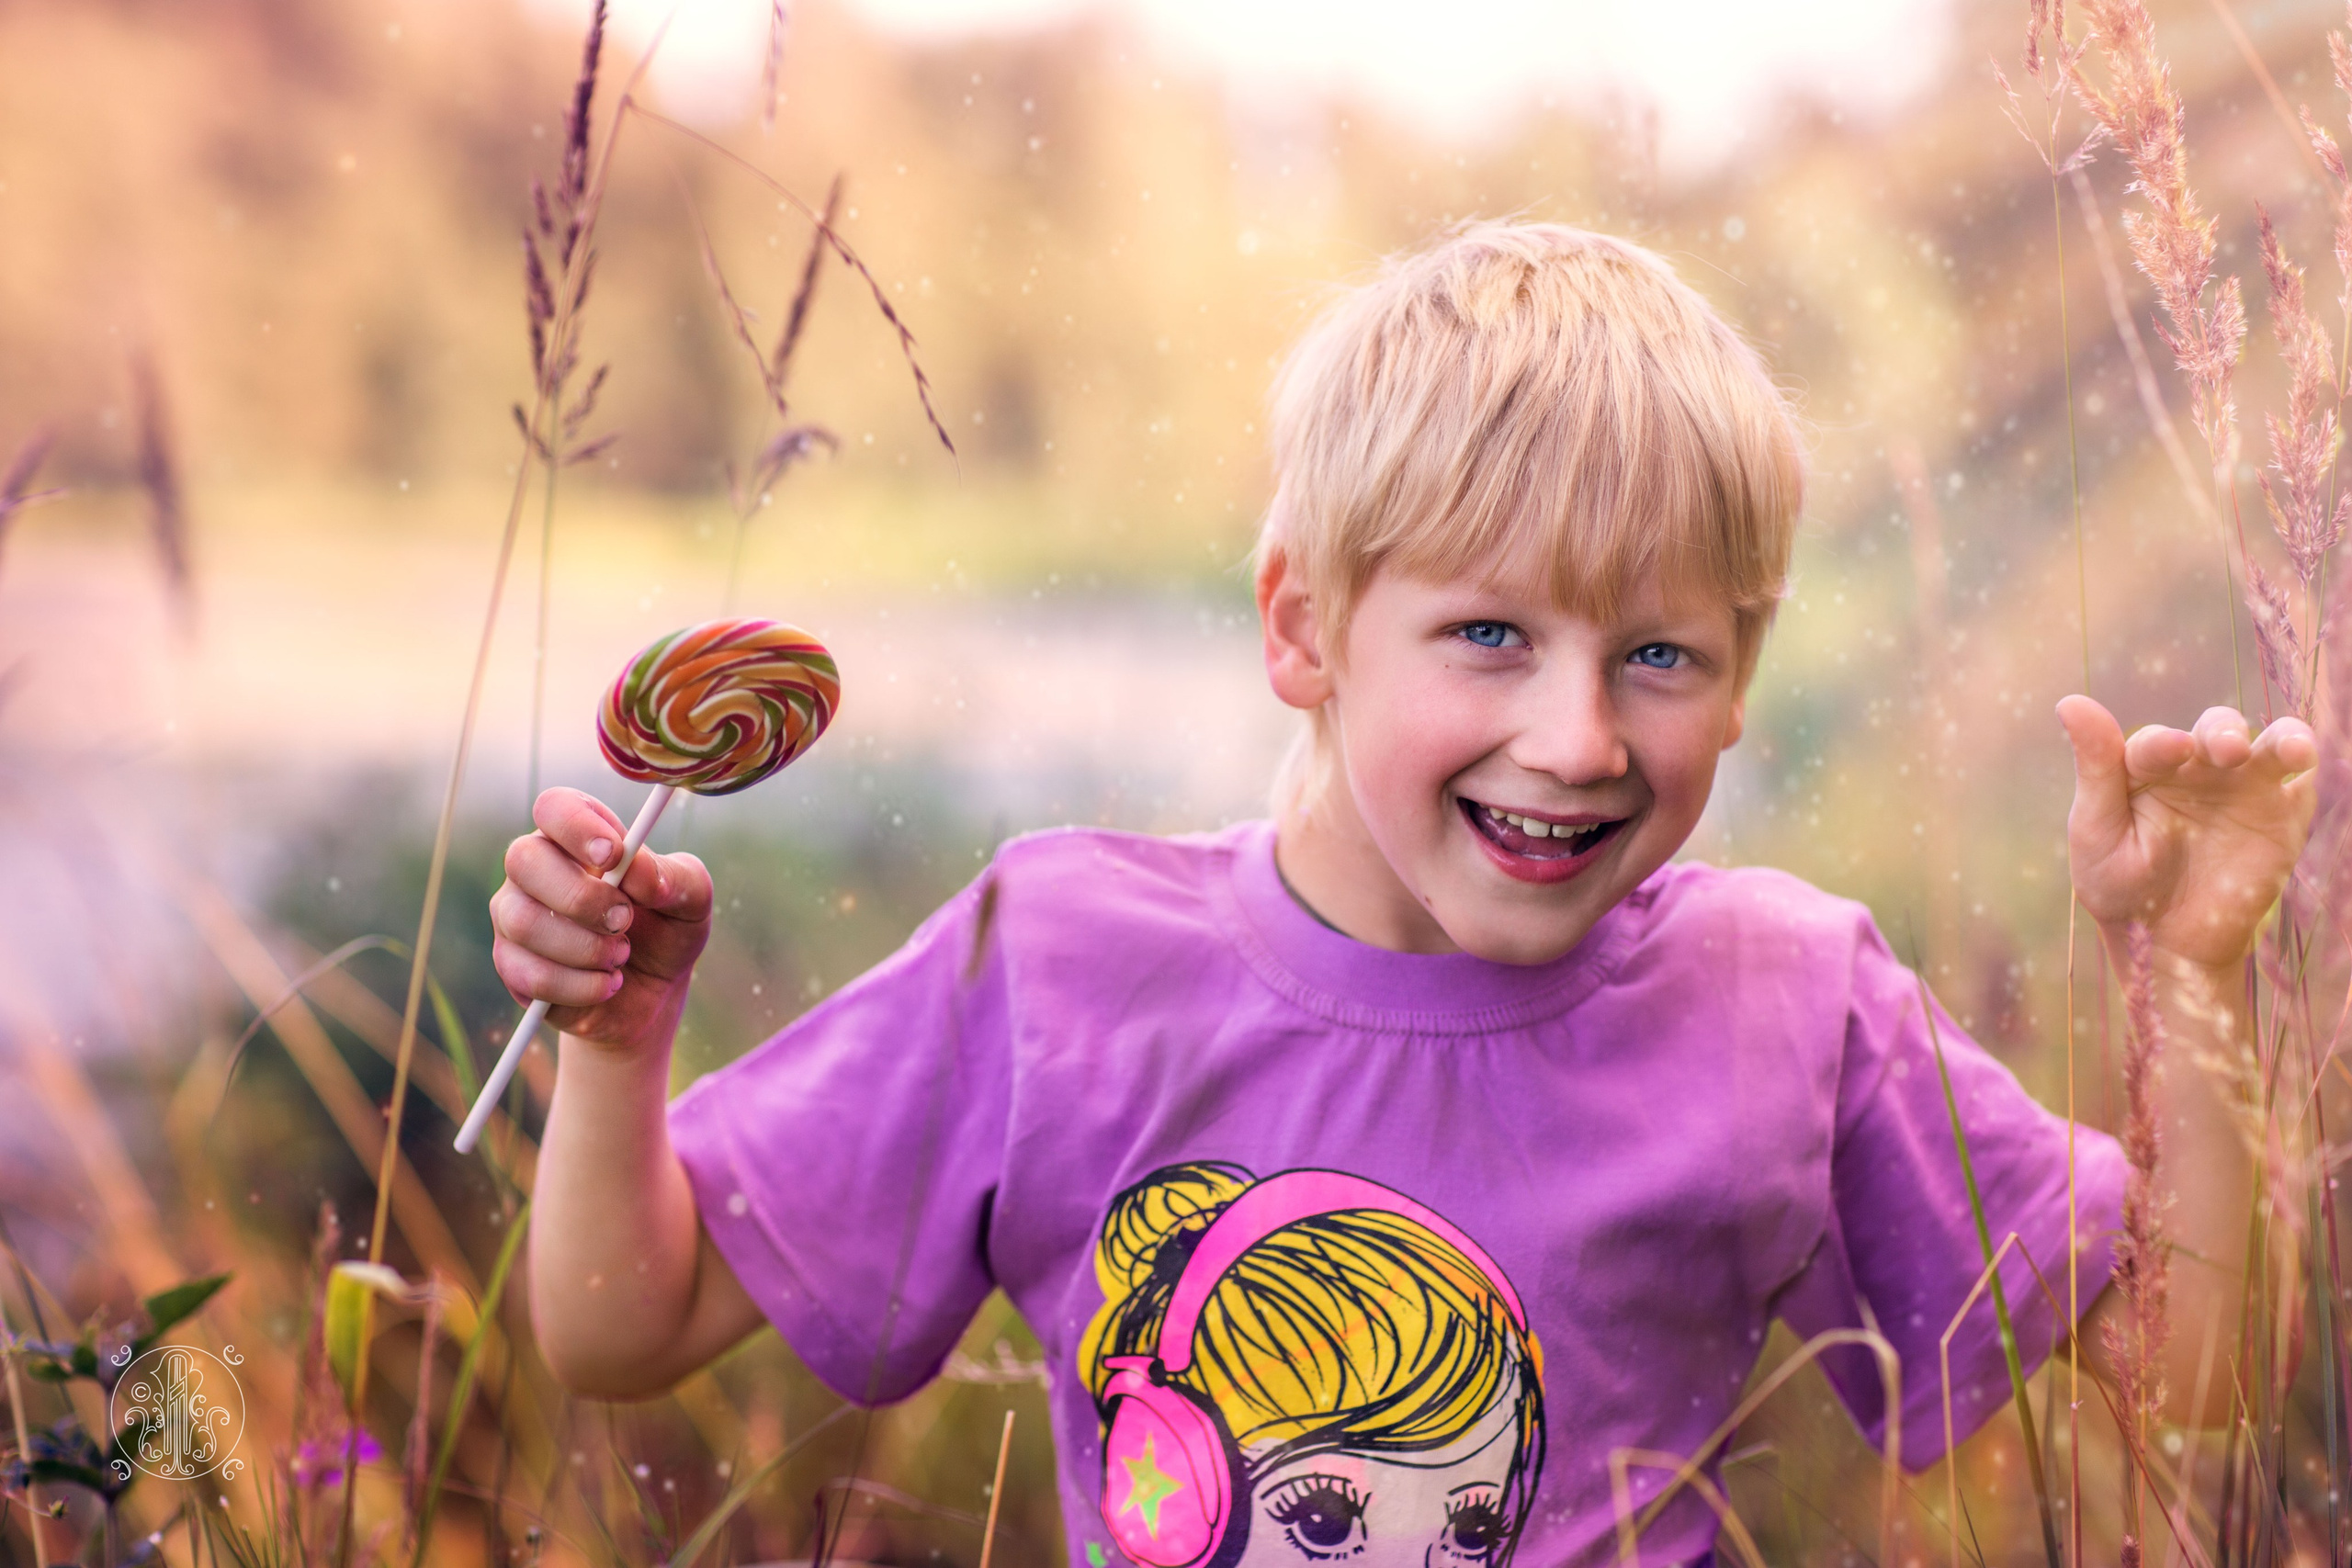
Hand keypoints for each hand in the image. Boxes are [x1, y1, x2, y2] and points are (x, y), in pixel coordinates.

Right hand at [490, 786, 712, 1056]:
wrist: (654, 994)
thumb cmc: (668, 930)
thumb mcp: (692, 901)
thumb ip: (675, 878)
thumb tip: (638, 871)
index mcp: (579, 837)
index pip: (554, 807)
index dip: (577, 827)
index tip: (614, 855)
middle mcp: (537, 870)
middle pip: (523, 859)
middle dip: (580, 896)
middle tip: (624, 919)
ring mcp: (516, 916)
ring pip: (523, 921)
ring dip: (586, 947)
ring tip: (621, 956)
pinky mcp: (512, 967)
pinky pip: (530, 975)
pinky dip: (581, 986)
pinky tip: (608, 984)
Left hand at [2058, 695, 2316, 970]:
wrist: (2168, 944)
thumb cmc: (2120, 886)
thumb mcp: (2097, 829)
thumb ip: (2094, 768)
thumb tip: (2069, 702)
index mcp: (2147, 767)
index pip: (2157, 741)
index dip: (2164, 743)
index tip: (2174, 750)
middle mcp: (2198, 768)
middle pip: (2217, 729)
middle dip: (2223, 732)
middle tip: (2226, 750)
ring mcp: (2244, 787)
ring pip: (2268, 744)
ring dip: (2282, 738)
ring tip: (2290, 749)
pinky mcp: (2281, 815)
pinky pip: (2300, 783)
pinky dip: (2306, 767)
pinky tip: (2304, 767)